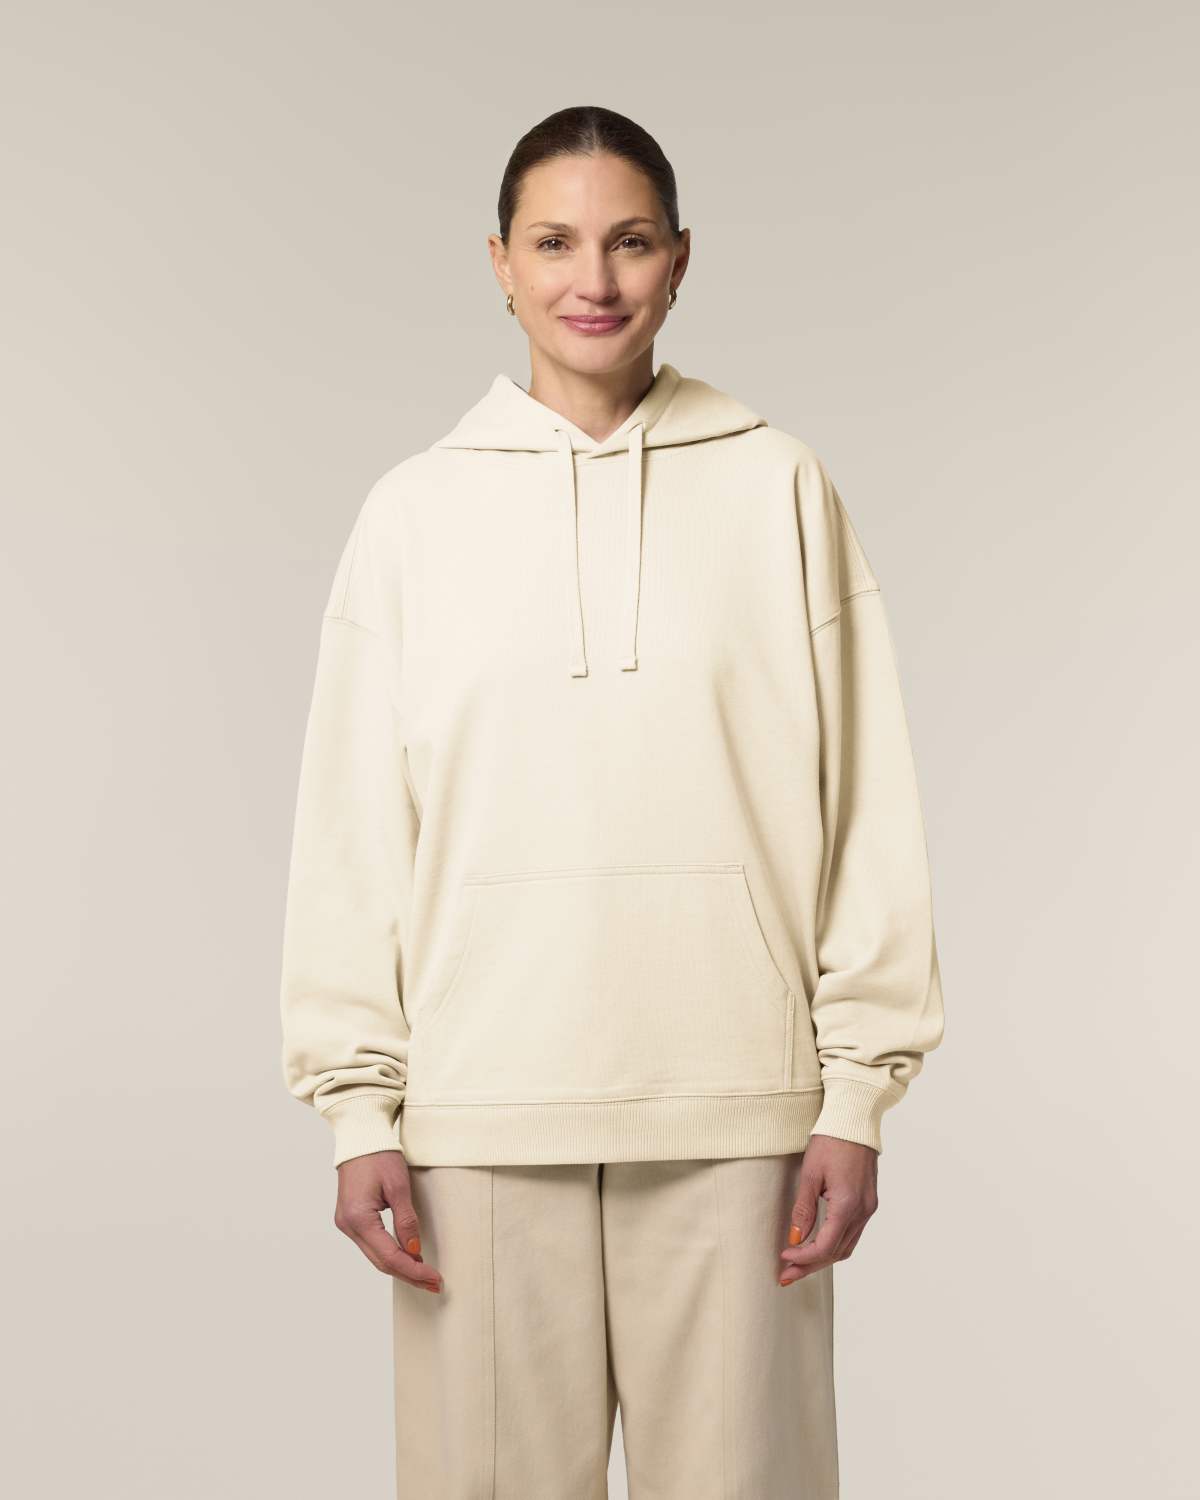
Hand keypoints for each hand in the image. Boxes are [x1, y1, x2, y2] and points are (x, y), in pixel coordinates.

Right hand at [334, 1150, 442, 1292]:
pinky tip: (407, 1259)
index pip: (389, 1256)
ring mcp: (346, 1223)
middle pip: (381, 1262)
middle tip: (434, 1283)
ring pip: (375, 1256)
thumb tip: (415, 1252)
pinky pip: (371, 1245)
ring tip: (424, 1275)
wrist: (360, 1136)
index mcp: (358, 1218)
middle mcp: (348, 1225)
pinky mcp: (350, 1219)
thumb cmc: (379, 1155)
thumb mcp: (398, 1186)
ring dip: (400, 1267)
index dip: (413, 1271)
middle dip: (409, 1274)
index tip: (434, 1278)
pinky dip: (390, 1254)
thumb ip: (406, 1221)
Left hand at [778, 1133, 878, 1285]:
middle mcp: (863, 1210)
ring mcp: (868, 1207)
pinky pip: (852, 1233)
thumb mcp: (810, 1174)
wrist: (854, 1120)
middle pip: (837, 1252)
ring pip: (846, 1246)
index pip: (826, 1245)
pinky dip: (834, 1244)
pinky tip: (818, 1246)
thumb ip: (804, 1209)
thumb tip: (795, 1238)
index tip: (784, 1258)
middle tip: (786, 1277)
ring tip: (798, 1266)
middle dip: (810, 1266)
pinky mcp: (868, 1202)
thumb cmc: (831, 1140)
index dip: (803, 1257)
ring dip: (822, 1258)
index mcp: (848, 1204)